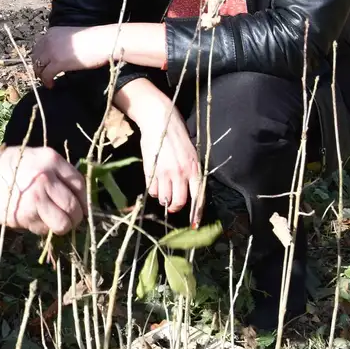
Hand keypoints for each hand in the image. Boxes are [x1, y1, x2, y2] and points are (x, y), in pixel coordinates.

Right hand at [0, 147, 86, 234]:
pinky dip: (43, 229)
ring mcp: (36, 197)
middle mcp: (46, 177)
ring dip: (62, 227)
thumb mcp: (34, 158)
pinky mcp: (24, 215)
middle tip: (70, 220)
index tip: (81, 206)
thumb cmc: (4, 167)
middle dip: (75, 217)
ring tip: (55, 223)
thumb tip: (77, 196)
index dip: (83, 199)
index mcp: (51, 159)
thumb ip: (55, 173)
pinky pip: (44, 229)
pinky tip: (34, 220)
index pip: (80, 184)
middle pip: (75, 206)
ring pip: (64, 222)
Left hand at [31, 26, 114, 85]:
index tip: (42, 64)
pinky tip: (51, 85)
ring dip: (41, 75)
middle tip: (42, 75)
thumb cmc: (94, 40)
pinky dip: (47, 81)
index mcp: (53, 32)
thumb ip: (63, 44)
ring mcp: (52, 51)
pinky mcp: (58, 62)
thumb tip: (60, 55)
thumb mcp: (73, 37)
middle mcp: (49, 40)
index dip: (39, 57)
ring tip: (46, 81)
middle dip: (38, 67)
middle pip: (36, 56)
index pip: (39, 46)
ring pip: (38, 66)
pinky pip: (46, 74)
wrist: (103, 41)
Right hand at [132, 104, 203, 224]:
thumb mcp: (190, 155)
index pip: (198, 197)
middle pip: (180, 202)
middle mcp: (181, 173)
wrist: (160, 122)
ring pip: (164, 198)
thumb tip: (190, 192)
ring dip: (163, 198)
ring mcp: (166, 173)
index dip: (196, 213)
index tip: (194, 226)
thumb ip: (191, 173)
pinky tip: (155, 182)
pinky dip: (153, 191)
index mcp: (194, 169)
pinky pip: (152, 191)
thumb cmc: (177, 138)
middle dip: (175, 207)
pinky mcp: (151, 171)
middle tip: (172, 205)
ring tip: (163, 189)